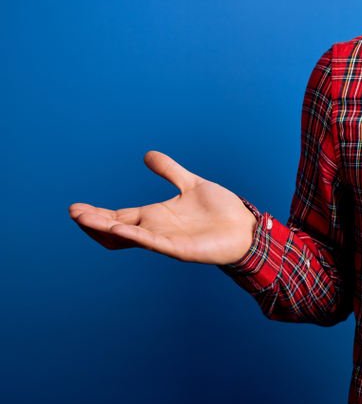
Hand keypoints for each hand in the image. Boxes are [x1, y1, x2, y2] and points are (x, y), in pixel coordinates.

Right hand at [69, 151, 258, 264]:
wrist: (245, 227)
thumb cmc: (220, 210)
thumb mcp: (191, 183)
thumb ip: (170, 171)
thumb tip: (147, 154)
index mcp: (155, 216)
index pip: (118, 216)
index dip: (98, 213)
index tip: (75, 207)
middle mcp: (156, 229)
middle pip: (116, 227)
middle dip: (94, 222)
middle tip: (73, 213)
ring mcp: (166, 240)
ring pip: (129, 237)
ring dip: (106, 229)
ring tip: (85, 220)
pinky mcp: (179, 249)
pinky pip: (153, 243)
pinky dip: (135, 236)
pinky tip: (120, 228)